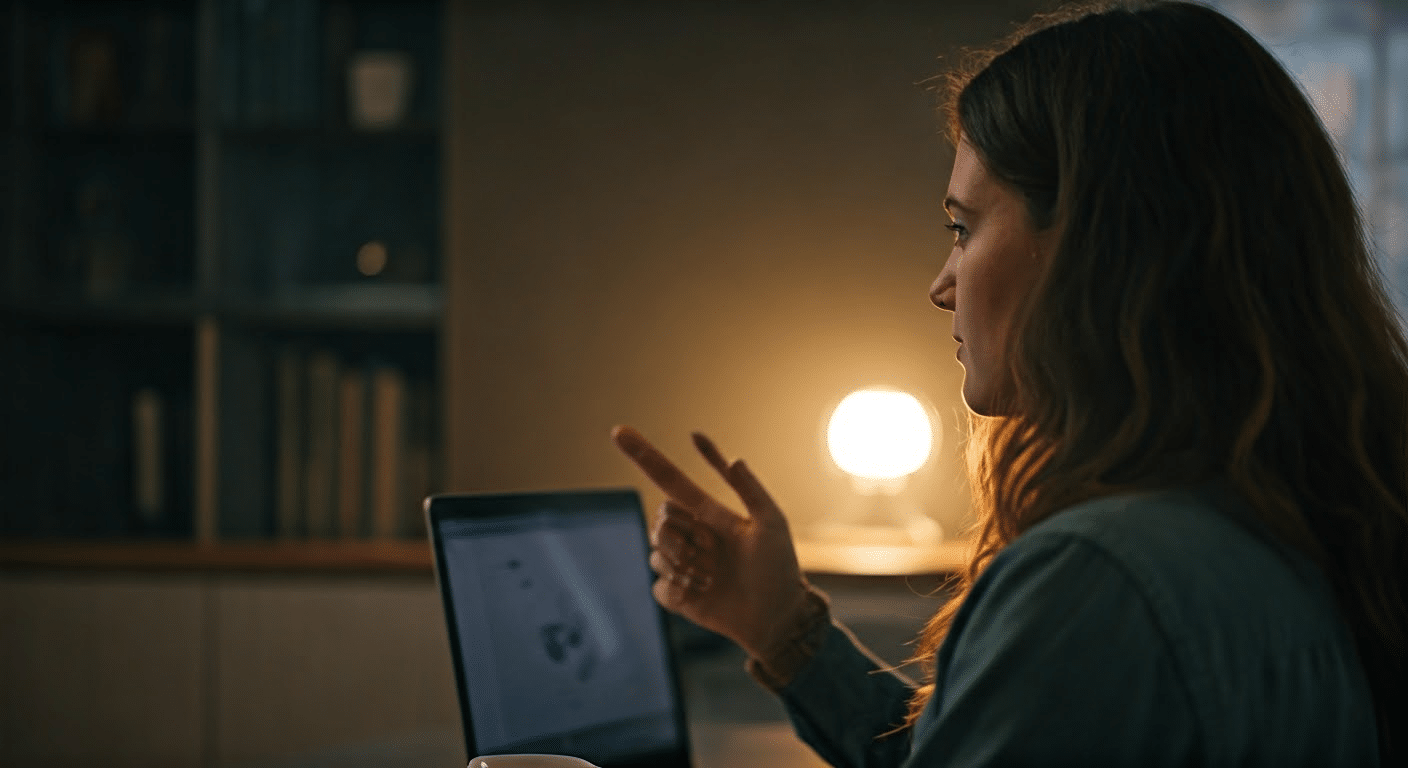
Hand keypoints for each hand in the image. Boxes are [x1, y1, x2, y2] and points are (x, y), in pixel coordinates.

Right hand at [611, 425, 810, 659]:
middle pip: (658, 519)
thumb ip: (751, 489)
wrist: (777, 618)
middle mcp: (691, 534)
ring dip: (682, 565)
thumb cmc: (779, 568)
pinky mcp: (677, 593)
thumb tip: (735, 456)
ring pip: (655, 553)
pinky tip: (702, 594)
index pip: (669, 478)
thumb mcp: (771, 523)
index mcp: (708, 513)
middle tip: (711, 551)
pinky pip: (658, 586)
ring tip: (711, 576)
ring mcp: (682, 564)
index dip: (644, 455)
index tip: (619, 431)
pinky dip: (679, 590)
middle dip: (679, 534)